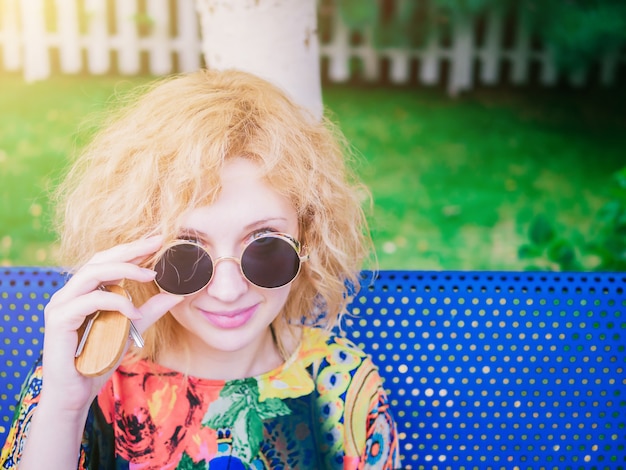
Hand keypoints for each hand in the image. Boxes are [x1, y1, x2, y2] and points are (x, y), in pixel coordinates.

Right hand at [39, 235, 182, 412]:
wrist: (75, 394)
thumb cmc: (98, 361)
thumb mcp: (131, 331)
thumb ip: (150, 311)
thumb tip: (177, 295)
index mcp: (84, 292)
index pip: (108, 261)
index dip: (132, 249)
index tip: (158, 240)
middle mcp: (70, 293)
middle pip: (100, 259)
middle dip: (130, 249)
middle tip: (158, 242)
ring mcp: (61, 304)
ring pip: (93, 273)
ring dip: (125, 270)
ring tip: (151, 275)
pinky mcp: (58, 320)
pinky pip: (90, 301)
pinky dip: (116, 303)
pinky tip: (135, 313)